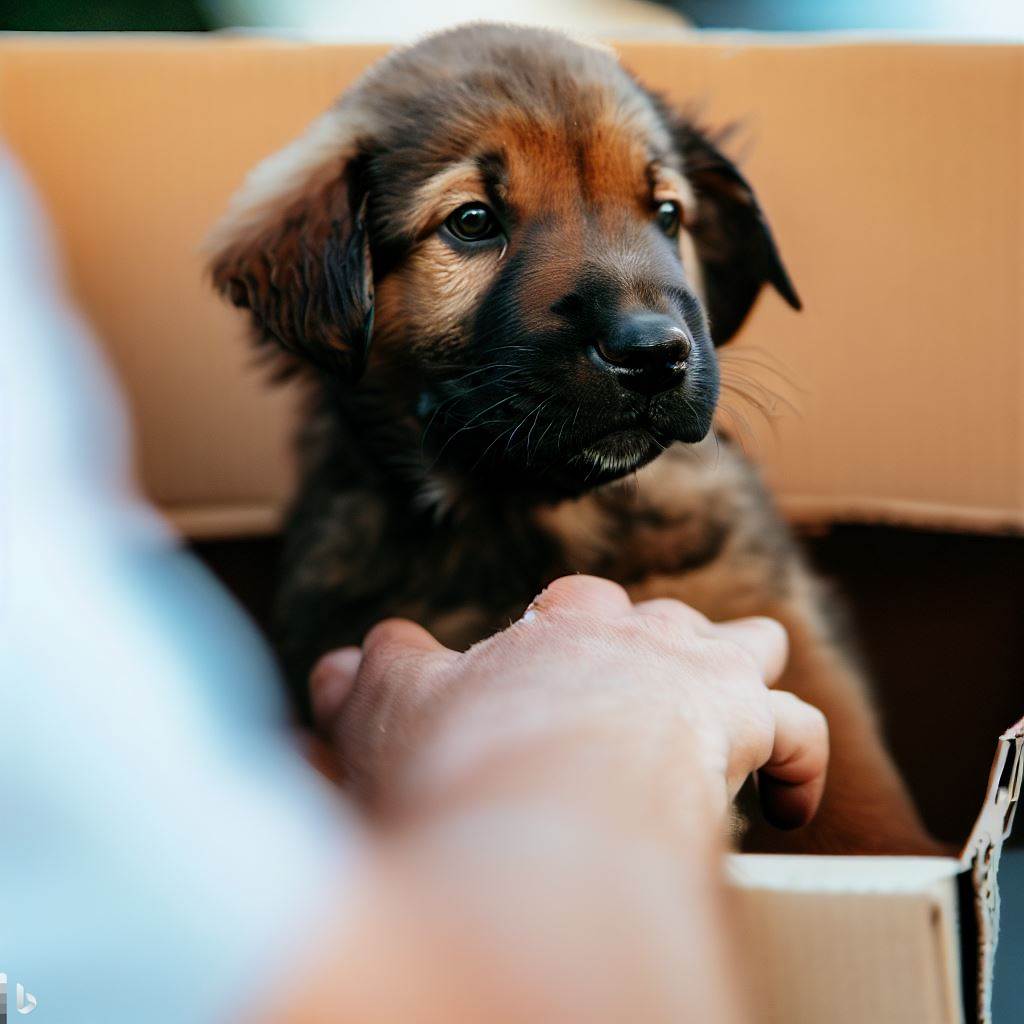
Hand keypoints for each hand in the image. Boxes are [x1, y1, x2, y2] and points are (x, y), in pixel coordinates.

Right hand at [312, 575, 827, 829]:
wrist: (535, 795)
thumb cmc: (461, 752)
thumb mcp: (390, 710)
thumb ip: (366, 680)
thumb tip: (330, 666)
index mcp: (555, 627)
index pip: (572, 609)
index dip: (569, 639)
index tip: (556, 677)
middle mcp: (631, 633)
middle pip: (665, 619)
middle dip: (661, 648)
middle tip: (647, 694)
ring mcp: (694, 673)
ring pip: (745, 646)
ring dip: (742, 674)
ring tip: (733, 713)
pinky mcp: (744, 725)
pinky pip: (799, 732)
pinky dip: (800, 764)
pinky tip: (791, 808)